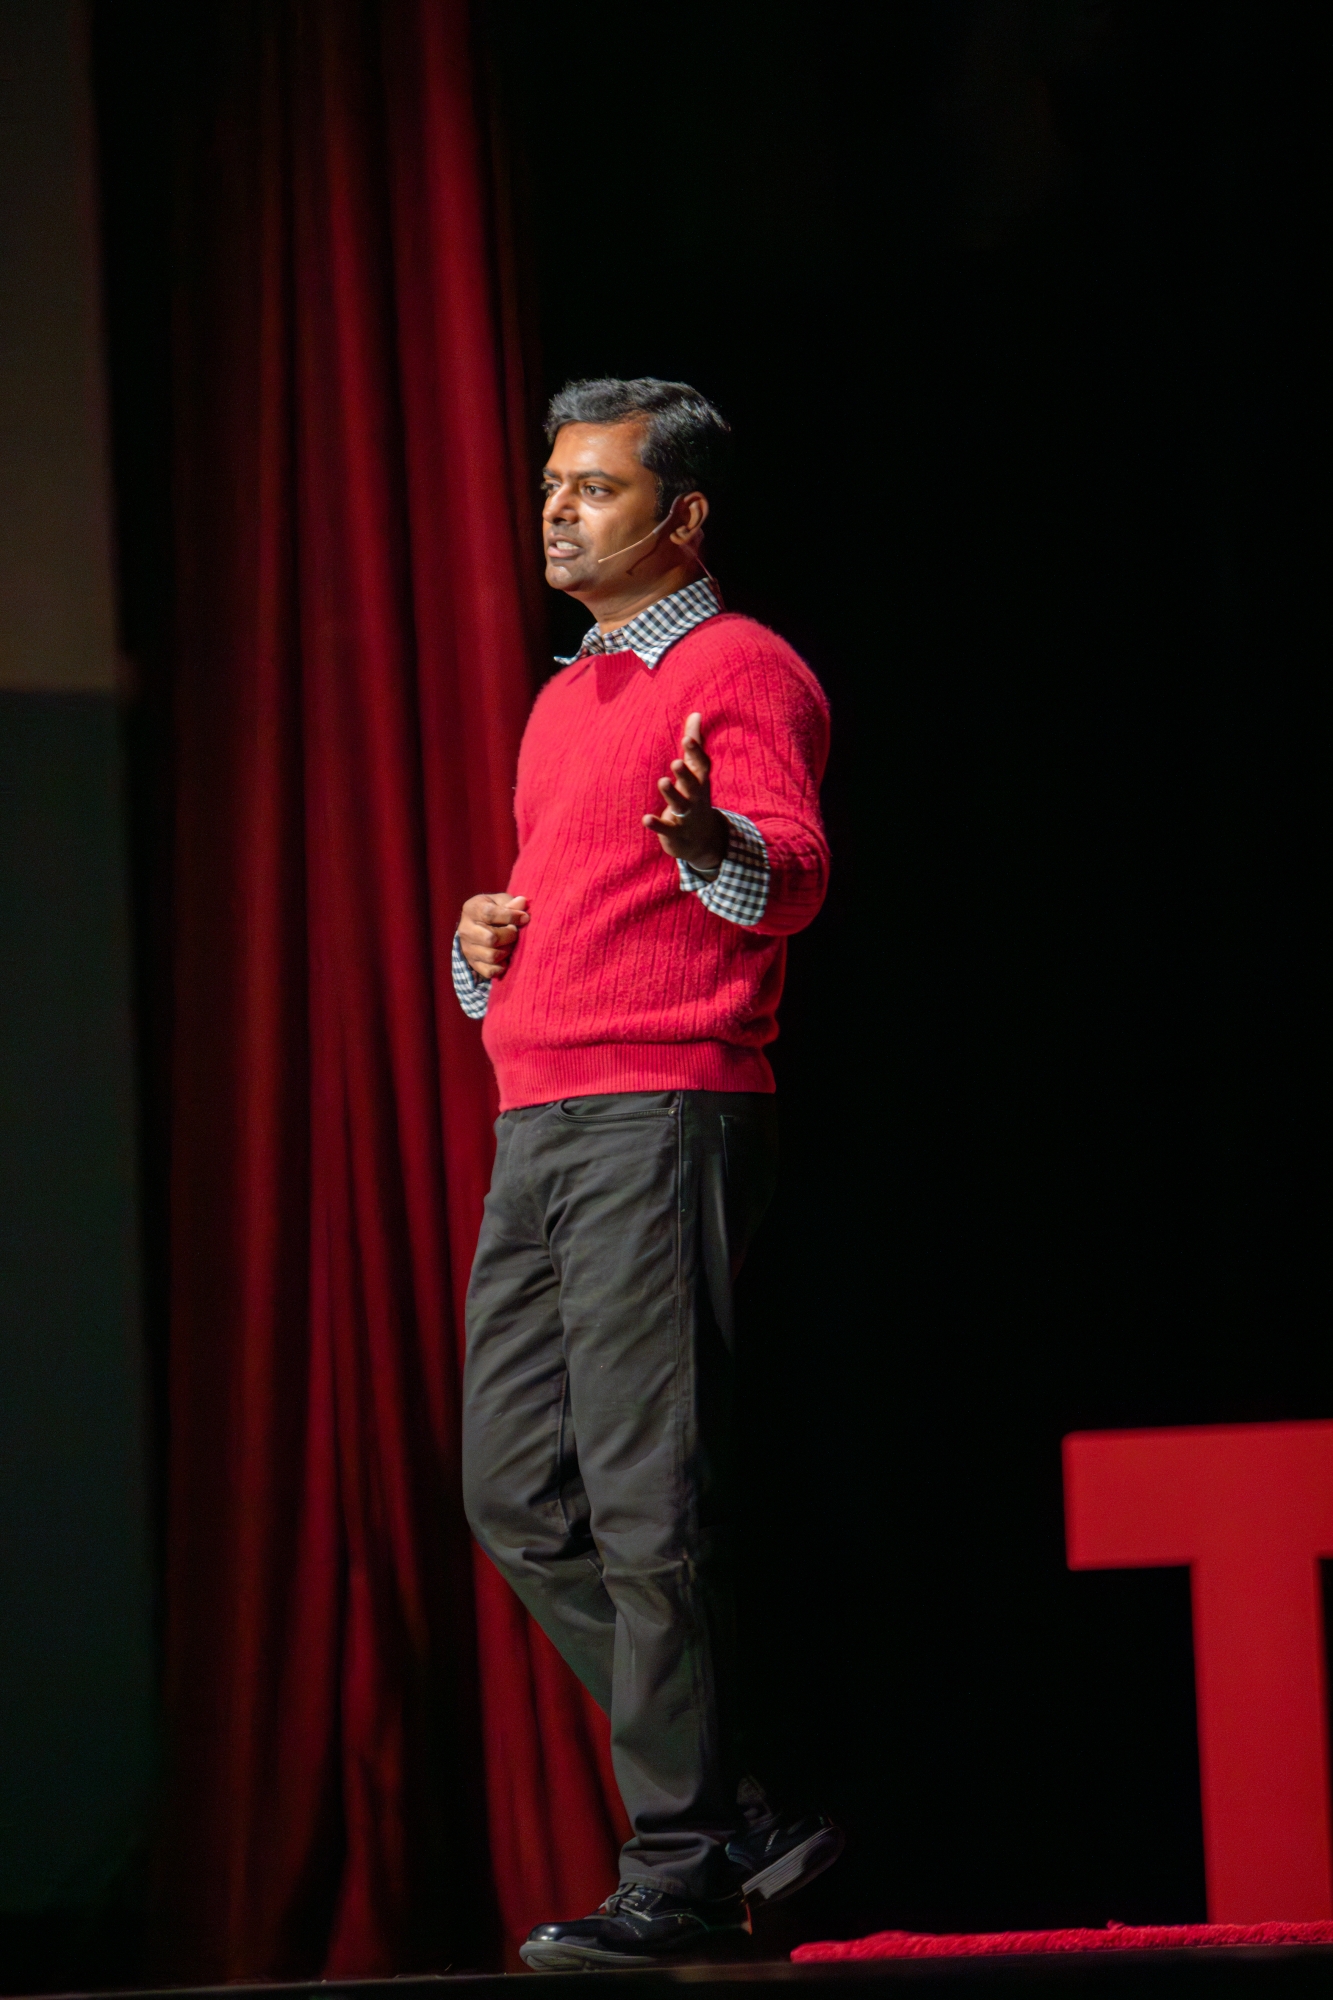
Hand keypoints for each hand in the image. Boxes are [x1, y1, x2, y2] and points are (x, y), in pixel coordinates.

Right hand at [458, 893, 528, 979]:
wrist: (479, 925)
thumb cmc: (495, 910)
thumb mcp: (501, 901)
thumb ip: (512, 903)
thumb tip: (522, 903)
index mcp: (472, 909)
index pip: (489, 914)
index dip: (511, 917)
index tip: (525, 918)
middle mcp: (465, 929)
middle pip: (491, 938)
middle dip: (510, 936)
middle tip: (515, 932)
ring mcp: (467, 948)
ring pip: (492, 956)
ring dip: (507, 951)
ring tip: (510, 944)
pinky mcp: (472, 963)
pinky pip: (490, 971)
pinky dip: (501, 966)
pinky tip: (505, 957)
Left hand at [643, 712, 726, 871]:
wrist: (703, 840)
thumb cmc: (695, 797)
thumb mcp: (696, 772)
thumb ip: (694, 745)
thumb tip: (696, 713)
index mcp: (700, 781)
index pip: (701, 765)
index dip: (696, 752)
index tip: (687, 738)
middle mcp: (696, 798)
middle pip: (693, 785)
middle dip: (686, 774)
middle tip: (676, 761)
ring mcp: (687, 817)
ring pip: (681, 804)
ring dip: (672, 794)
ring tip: (662, 780)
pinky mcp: (676, 833)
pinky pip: (667, 829)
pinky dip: (657, 825)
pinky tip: (645, 819)